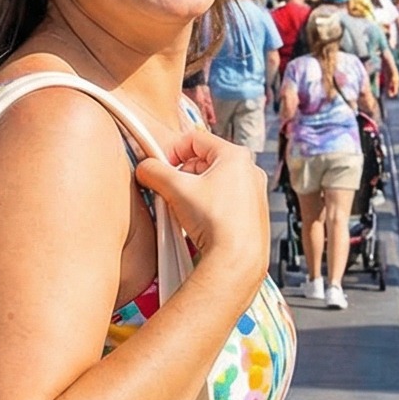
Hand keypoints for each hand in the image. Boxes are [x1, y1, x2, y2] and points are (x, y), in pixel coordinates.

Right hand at [135, 130, 268, 301]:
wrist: (236, 260)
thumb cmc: (215, 222)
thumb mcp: (175, 189)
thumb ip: (154, 172)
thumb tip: (145, 168)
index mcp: (235, 156)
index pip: (195, 139)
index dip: (172, 149)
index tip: (159, 164)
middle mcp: (249, 171)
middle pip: (204, 160)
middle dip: (181, 173)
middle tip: (167, 188)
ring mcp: (253, 194)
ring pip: (213, 181)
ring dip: (193, 190)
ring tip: (180, 207)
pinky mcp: (252, 214)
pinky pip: (224, 200)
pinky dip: (207, 205)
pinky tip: (196, 221)